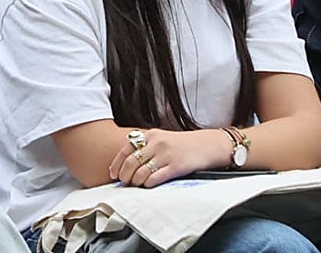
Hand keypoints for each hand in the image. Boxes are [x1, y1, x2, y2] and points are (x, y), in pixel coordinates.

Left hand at [109, 128, 232, 187]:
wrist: (207, 145)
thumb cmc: (182, 145)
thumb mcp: (162, 138)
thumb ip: (146, 146)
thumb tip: (127, 164)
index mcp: (150, 135)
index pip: (126, 149)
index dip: (117, 163)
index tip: (113, 174)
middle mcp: (156, 143)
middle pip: (131, 162)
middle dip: (124, 175)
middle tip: (124, 182)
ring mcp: (166, 154)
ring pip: (141, 172)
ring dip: (135, 181)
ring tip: (136, 185)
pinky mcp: (176, 166)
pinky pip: (156, 178)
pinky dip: (148, 183)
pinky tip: (148, 185)